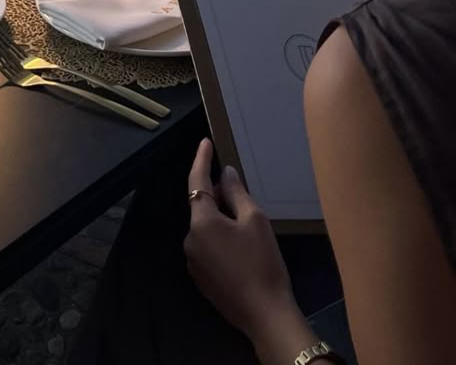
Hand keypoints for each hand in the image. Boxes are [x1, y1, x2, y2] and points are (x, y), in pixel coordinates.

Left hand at [184, 139, 295, 340]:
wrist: (265, 314)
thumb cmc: (262, 261)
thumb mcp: (255, 220)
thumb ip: (237, 193)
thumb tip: (226, 173)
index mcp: (201, 222)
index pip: (197, 182)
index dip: (201, 159)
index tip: (205, 141)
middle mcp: (190, 240)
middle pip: (202, 206)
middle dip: (219, 194)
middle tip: (242, 189)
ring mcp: (194, 262)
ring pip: (206, 228)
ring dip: (221, 218)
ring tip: (248, 221)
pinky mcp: (202, 279)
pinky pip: (208, 247)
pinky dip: (220, 237)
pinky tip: (242, 246)